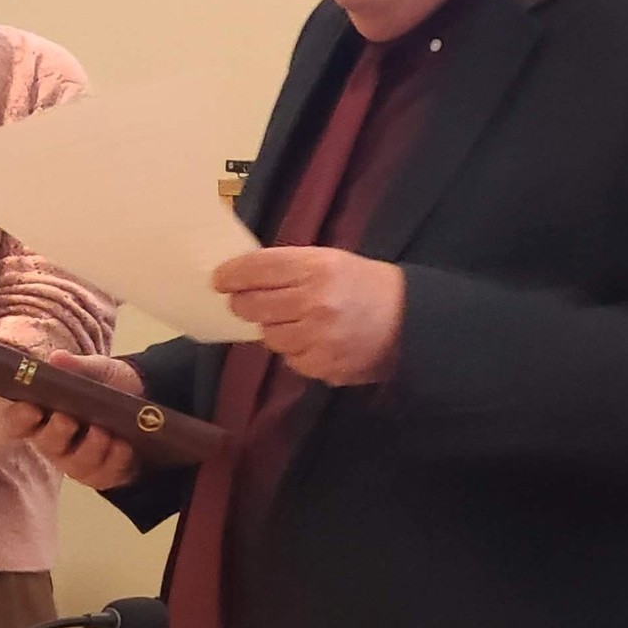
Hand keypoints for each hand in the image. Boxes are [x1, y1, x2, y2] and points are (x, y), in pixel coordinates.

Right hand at [24, 351, 142, 490]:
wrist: (143, 404)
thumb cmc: (105, 386)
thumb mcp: (96, 371)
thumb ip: (77, 366)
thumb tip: (57, 358)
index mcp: (43, 414)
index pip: (19, 421)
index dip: (20, 417)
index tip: (29, 407)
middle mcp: (54, 441)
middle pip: (46, 443)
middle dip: (57, 432)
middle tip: (67, 419)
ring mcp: (76, 461)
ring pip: (76, 462)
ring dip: (89, 448)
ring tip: (102, 432)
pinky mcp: (101, 474)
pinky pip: (104, 473)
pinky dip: (114, 459)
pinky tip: (122, 446)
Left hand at [213, 246, 404, 385]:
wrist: (409, 321)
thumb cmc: (363, 284)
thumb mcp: (330, 260)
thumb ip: (289, 267)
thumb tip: (242, 276)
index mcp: (316, 268)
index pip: (258, 269)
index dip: (232, 274)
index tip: (218, 280)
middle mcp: (314, 302)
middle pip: (254, 305)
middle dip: (242, 303)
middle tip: (240, 302)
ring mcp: (318, 338)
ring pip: (268, 336)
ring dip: (272, 328)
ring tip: (289, 321)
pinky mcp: (323, 366)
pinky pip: (289, 359)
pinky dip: (294, 350)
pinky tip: (311, 340)